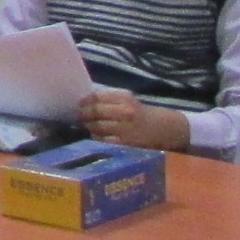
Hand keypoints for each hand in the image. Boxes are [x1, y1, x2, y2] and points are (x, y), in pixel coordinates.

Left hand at [77, 89, 191, 151]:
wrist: (161, 129)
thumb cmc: (139, 112)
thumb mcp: (127, 100)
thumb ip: (108, 99)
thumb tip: (85, 101)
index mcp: (125, 98)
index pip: (97, 97)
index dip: (85, 100)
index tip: (79, 103)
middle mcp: (125, 112)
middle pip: (95, 111)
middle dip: (83, 113)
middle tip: (78, 115)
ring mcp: (125, 128)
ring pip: (97, 126)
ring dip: (88, 125)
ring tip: (85, 124)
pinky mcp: (125, 142)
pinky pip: (103, 139)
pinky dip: (96, 136)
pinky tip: (95, 134)